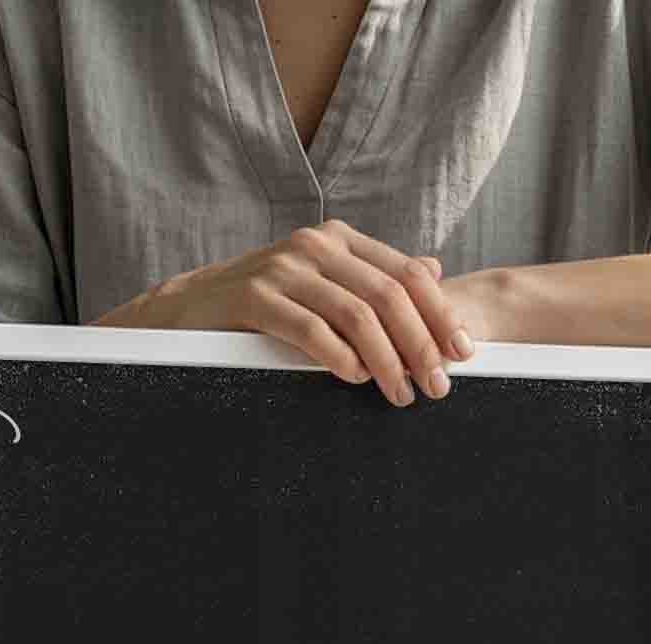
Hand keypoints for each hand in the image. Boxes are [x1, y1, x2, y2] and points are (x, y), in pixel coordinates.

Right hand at [95, 220, 474, 406]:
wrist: (186, 312)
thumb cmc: (262, 309)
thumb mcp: (324, 286)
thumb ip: (374, 277)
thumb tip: (434, 269)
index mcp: (339, 241)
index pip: (407, 275)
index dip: (441, 315)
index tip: (464, 355)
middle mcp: (315, 246)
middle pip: (389, 295)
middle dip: (421, 345)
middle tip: (437, 387)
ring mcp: (283, 268)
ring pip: (356, 314)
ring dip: (387, 360)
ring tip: (401, 395)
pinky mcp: (253, 296)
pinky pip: (309, 329)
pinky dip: (338, 358)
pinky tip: (355, 380)